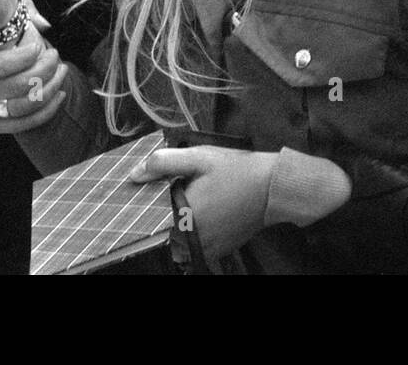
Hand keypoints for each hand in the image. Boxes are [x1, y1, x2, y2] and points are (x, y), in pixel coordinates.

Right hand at [0, 16, 66, 133]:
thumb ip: (12, 17)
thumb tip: (43, 24)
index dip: (24, 58)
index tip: (38, 46)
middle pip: (15, 86)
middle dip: (44, 70)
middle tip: (54, 56)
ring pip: (22, 106)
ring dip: (49, 89)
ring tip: (61, 72)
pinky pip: (23, 123)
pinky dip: (47, 110)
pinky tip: (59, 93)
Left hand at [131, 147, 277, 260]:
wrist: (272, 186)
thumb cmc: (237, 170)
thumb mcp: (199, 157)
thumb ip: (164, 163)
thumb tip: (135, 174)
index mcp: (185, 215)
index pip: (152, 220)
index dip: (153, 206)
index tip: (162, 192)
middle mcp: (195, 237)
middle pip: (166, 231)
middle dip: (170, 214)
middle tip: (188, 194)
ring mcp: (209, 247)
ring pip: (181, 242)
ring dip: (184, 226)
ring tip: (201, 203)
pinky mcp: (221, 250)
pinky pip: (198, 247)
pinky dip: (198, 234)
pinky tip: (211, 213)